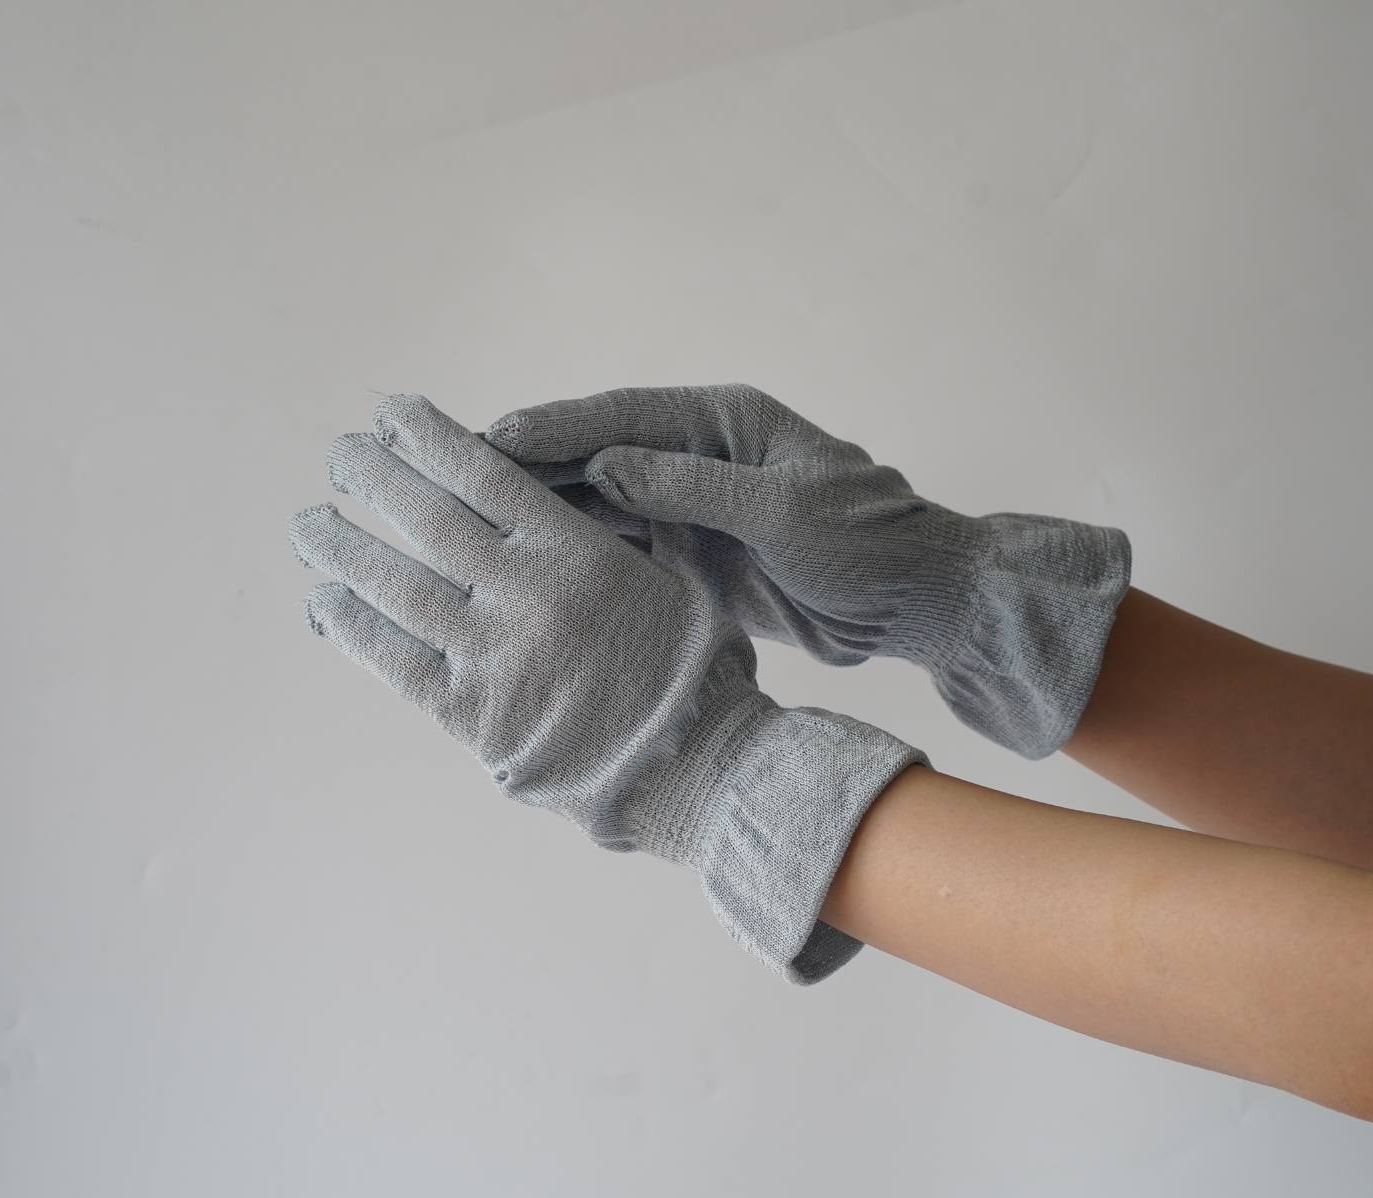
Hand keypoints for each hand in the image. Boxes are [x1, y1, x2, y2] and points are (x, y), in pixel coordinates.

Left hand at [290, 394, 923, 981]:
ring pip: (393, 586)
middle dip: (370, 477)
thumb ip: (623, 529)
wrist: (701, 771)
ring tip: (309, 524)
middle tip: (337, 455)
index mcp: (576, 553)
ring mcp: (494, 658)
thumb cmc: (697, 671)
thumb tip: (593, 473)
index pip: (482, 474)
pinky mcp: (474, 718)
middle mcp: (526, 596)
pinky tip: (323, 603)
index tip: (388, 414)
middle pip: (424, 517)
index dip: (425, 436)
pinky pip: (393, 662)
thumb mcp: (675, 578)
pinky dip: (351, 628)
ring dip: (340, 548)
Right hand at [488, 384, 1129, 757]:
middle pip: (597, 457)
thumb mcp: (786, 513)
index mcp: (724, 424)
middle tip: (450, 483)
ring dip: (544, 520)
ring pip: (602, 508)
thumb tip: (608, 465)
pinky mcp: (698, 557)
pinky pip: (625, 553)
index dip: (552, 429)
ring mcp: (695, 508)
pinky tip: (530, 578)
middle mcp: (700, 458)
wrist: (922, 604)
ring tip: (471, 533)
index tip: (487, 439)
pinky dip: (581, 561)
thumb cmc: (874, 544)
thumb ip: (695, 490)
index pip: (620, 418)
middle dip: (527, 471)